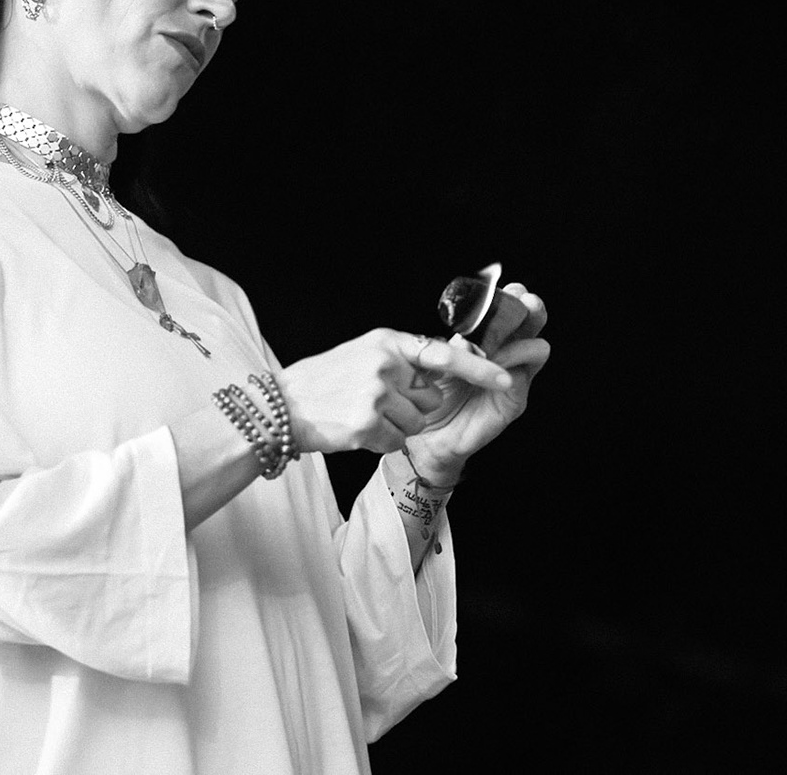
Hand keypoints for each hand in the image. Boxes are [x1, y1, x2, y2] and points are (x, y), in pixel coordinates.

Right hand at [279, 328, 515, 455]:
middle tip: (375, 404)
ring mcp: (377, 394)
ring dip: (395, 428)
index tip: (507, 378)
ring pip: (415, 424)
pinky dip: (379, 443)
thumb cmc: (322, 383)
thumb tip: (434, 374)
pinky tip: (355, 431)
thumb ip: (399, 360)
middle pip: (430, 399)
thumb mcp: (362, 354)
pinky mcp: (367, 424)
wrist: (279, 407)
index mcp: (388, 342)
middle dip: (412, 408)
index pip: (444, 354)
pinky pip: (396, 442)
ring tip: (362, 416)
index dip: (479, 368)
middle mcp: (386, 364)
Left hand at [410, 282, 550, 476]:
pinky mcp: (514, 401)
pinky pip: (523, 375)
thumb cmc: (432, 395)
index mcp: (491, 340)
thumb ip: (461, 340)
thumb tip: (470, 316)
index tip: (507, 288)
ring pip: (538, 347)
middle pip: (534, 324)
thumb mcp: (443, 358)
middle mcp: (508, 356)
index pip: (512, 312)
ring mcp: (515, 378)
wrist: (427, 436)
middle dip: (531, 308)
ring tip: (496, 341)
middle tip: (523, 301)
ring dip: (520, 338)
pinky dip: (511, 362)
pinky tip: (493, 361)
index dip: (513, 297)